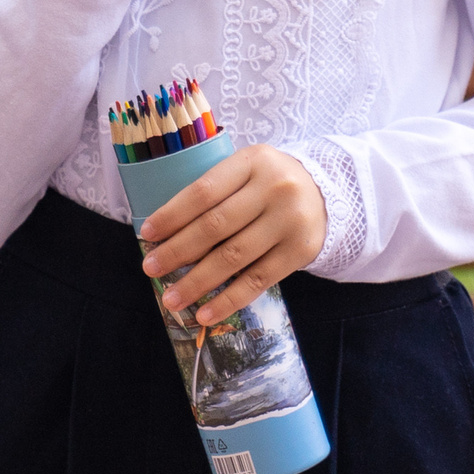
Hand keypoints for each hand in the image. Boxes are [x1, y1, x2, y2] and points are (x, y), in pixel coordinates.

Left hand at [137, 144, 325, 326]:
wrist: (326, 194)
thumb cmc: (270, 183)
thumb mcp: (247, 170)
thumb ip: (215, 192)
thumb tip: (165, 233)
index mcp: (254, 161)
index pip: (204, 191)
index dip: (173, 214)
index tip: (147, 234)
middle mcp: (274, 188)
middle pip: (215, 225)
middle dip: (178, 251)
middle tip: (150, 268)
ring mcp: (289, 221)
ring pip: (233, 257)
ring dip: (197, 281)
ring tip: (172, 298)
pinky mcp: (299, 251)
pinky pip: (257, 280)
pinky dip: (228, 299)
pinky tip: (205, 312)